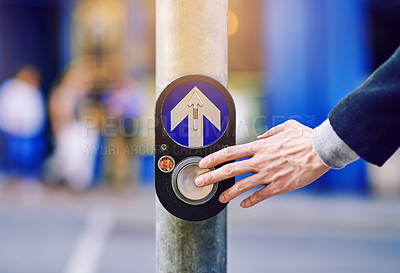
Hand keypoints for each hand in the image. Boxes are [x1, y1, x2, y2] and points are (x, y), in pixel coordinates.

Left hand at [194, 120, 329, 207]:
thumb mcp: (285, 127)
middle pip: (230, 170)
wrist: (321, 150)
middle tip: (200, 182)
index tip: (203, 163)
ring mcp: (268, 175)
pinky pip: (260, 195)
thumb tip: (257, 139)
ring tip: (219, 198)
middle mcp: (260, 161)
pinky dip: (250, 201)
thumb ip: (269, 133)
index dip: (214, 158)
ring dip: (228, 193)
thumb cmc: (304, 137)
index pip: (230, 153)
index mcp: (259, 147)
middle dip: (212, 176)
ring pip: (242, 186)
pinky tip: (243, 204)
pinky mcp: (279, 186)